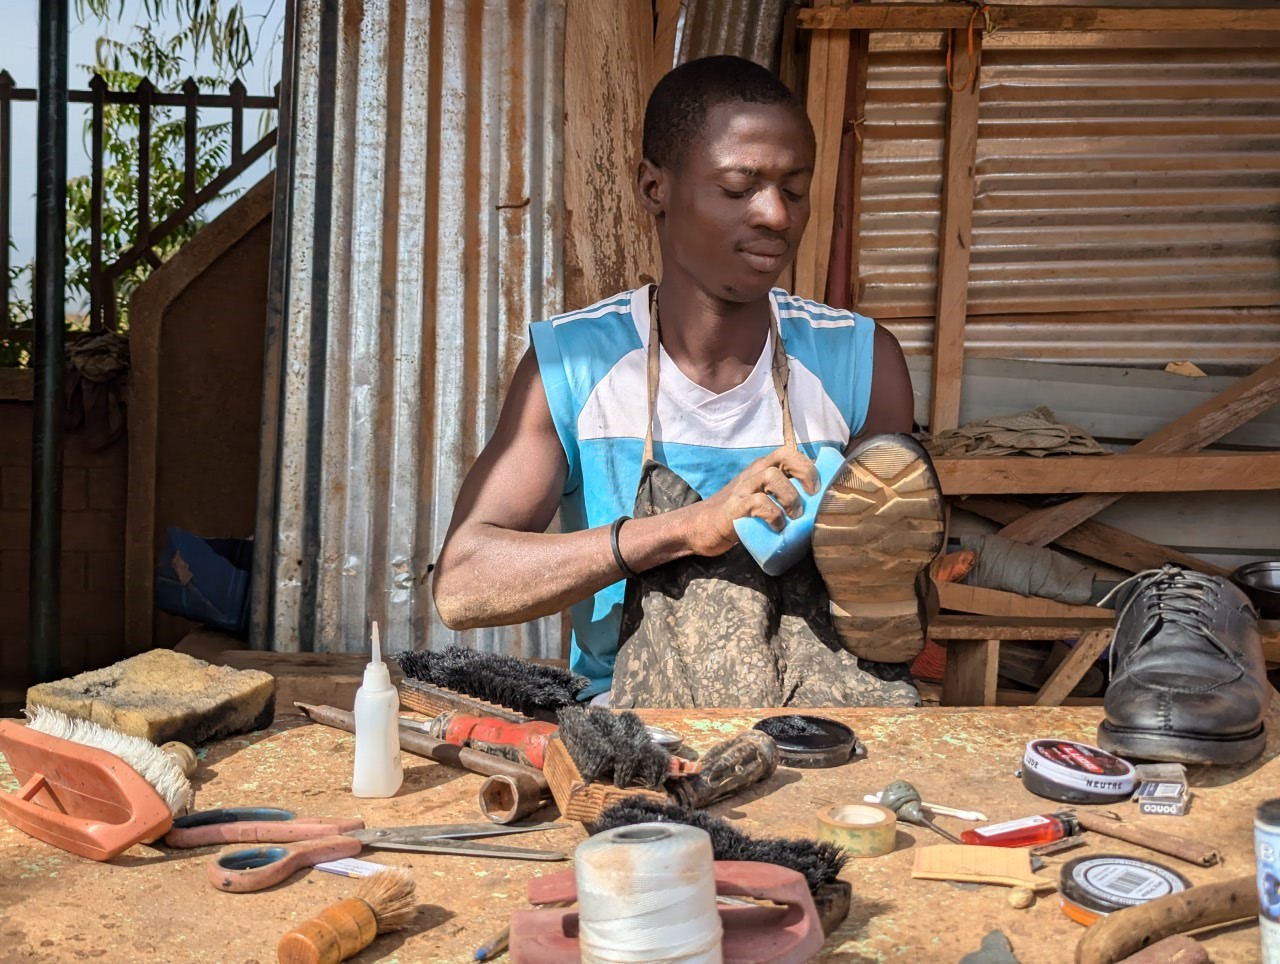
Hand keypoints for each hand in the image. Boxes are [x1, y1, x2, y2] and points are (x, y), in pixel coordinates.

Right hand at [681, 447, 818, 556]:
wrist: (703, 527)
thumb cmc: (740, 515)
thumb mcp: (762, 499)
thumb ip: (782, 495)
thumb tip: (815, 505)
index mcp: (762, 470)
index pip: (788, 453)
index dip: (808, 466)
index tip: (817, 488)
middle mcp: (753, 474)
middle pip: (783, 455)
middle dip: (804, 472)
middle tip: (811, 495)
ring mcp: (742, 489)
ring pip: (771, 475)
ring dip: (789, 496)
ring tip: (794, 516)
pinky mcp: (734, 508)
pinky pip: (758, 503)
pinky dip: (773, 515)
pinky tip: (777, 527)